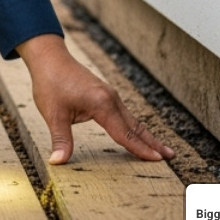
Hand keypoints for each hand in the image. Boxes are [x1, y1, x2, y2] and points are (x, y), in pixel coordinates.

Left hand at [16, 33, 175, 164]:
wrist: (49, 57)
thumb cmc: (50, 83)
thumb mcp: (53, 114)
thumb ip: (61, 139)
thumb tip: (57, 161)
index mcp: (102, 104)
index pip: (124, 132)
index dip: (140, 149)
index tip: (158, 160)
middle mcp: (111, 99)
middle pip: (135, 126)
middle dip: (153, 142)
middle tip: (170, 157)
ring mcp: (110, 95)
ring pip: (132, 120)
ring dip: (146, 135)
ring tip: (162, 149)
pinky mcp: (106, 94)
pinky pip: (124, 114)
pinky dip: (135, 127)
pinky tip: (139, 134)